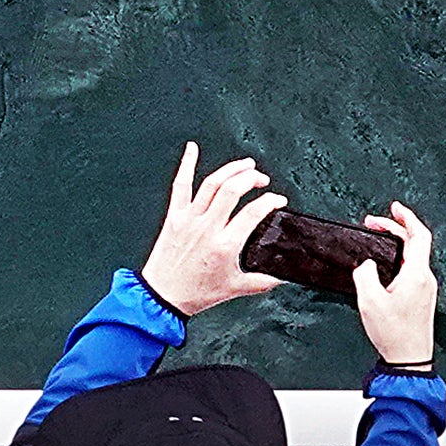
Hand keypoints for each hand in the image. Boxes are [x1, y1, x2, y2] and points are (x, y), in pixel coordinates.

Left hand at [139, 144, 285, 314]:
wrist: (162, 296)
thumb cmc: (195, 293)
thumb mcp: (234, 288)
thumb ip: (262, 281)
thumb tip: (282, 277)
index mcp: (225, 245)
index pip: (254, 212)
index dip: (271, 201)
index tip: (278, 200)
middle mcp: (208, 228)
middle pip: (233, 190)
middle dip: (252, 178)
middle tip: (262, 180)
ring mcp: (189, 219)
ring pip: (212, 183)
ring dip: (231, 169)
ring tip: (245, 165)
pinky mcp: (175, 216)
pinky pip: (180, 185)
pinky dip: (187, 164)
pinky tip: (192, 149)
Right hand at [348, 205, 441, 367]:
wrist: (409, 360)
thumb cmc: (394, 334)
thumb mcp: (369, 301)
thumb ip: (365, 274)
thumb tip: (367, 264)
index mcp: (416, 274)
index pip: (419, 235)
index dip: (407, 217)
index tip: (395, 208)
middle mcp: (425, 279)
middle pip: (415, 242)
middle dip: (394, 228)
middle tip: (374, 223)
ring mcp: (425, 288)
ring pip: (412, 256)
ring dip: (395, 244)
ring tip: (376, 241)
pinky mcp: (422, 297)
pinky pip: (411, 269)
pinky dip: (397, 258)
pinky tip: (384, 264)